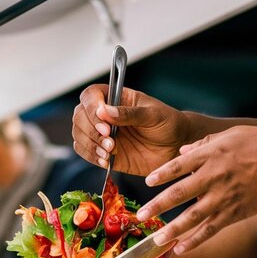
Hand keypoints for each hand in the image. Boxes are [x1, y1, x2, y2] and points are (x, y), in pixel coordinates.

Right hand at [72, 85, 195, 175]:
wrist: (177, 147)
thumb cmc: (168, 123)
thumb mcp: (152, 115)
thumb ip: (129, 113)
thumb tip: (104, 112)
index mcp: (115, 98)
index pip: (90, 96)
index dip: (91, 108)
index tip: (104, 122)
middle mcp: (104, 115)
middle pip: (79, 116)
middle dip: (91, 130)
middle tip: (110, 141)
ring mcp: (102, 134)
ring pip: (79, 135)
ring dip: (90, 145)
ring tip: (110, 152)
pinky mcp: (104, 152)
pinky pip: (86, 153)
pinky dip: (91, 157)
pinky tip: (106, 160)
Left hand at [136, 126, 256, 253]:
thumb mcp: (231, 134)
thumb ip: (204, 143)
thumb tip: (182, 151)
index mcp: (211, 155)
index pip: (179, 165)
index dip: (162, 174)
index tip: (147, 182)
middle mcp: (214, 177)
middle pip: (180, 193)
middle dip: (158, 206)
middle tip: (140, 216)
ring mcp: (224, 197)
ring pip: (193, 216)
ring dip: (173, 229)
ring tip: (156, 240)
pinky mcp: (234, 213)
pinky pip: (211, 229)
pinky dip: (195, 240)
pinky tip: (180, 249)